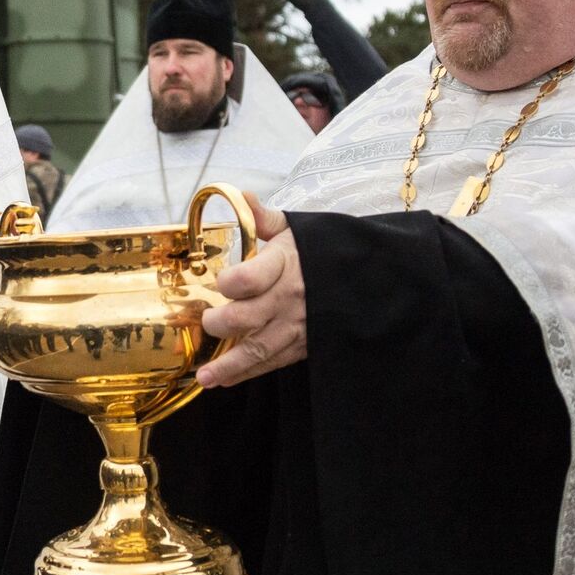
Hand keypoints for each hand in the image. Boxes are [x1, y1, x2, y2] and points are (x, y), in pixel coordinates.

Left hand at [196, 191, 305, 387]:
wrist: (371, 278)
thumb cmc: (323, 252)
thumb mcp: (297, 229)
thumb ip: (264, 217)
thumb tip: (242, 195)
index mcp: (285, 265)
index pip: (248, 278)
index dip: (229, 282)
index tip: (221, 282)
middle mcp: (289, 298)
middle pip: (246, 317)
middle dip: (220, 323)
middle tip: (207, 321)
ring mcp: (298, 326)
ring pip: (258, 349)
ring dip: (229, 365)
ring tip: (204, 377)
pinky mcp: (304, 346)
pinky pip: (273, 362)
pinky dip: (248, 373)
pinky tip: (224, 380)